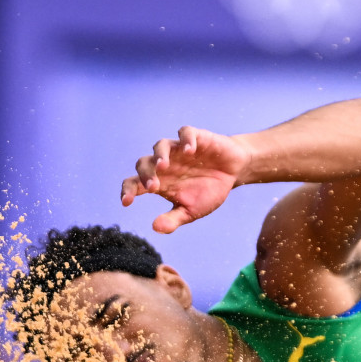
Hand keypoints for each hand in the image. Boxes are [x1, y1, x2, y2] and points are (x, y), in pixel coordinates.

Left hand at [121, 126, 251, 233]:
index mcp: (160, 182)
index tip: (127, 202)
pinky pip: (185, 133)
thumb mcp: (192, 210)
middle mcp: (165, 164)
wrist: (233, 172)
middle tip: (153, 187)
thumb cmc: (209, 191)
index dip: (128, 191)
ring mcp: (179, 150)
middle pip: (144, 163)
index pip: (135, 183)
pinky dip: (186, 140)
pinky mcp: (196, 138)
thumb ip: (173, 219)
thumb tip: (156, 228)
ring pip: (160, 145)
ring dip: (160, 155)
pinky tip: (190, 151)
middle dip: (146, 174)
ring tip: (164, 166)